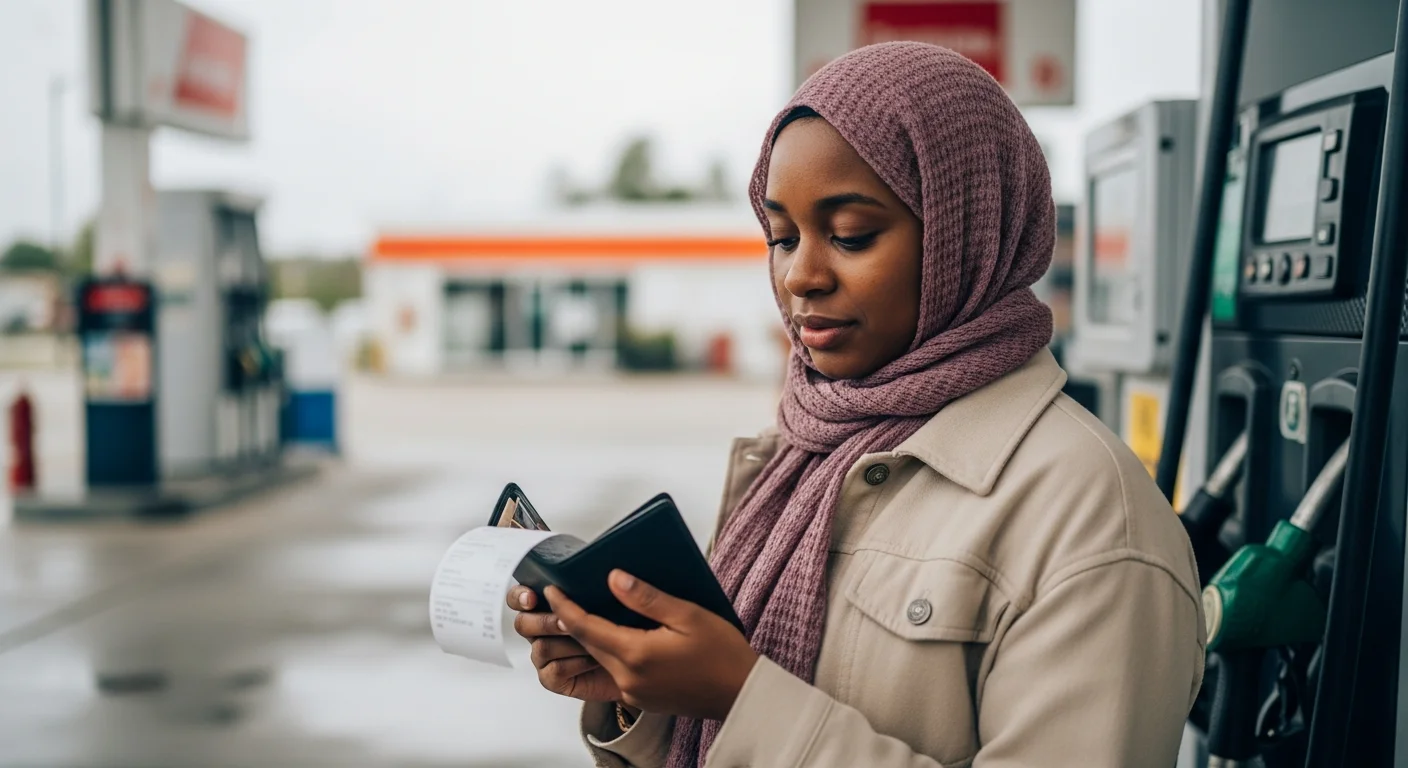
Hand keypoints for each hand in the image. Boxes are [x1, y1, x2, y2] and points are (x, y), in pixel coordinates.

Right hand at [506, 585, 622, 702]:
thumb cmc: (617, 629)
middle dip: (545, 622)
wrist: (629, 665)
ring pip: (541, 647)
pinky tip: (595, 659)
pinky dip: (576, 663)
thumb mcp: (605, 604)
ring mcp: (544, 656)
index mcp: (545, 607)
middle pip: (523, 624)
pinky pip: (555, 670)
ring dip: (569, 643)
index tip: (532, 597)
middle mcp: (540, 631)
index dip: (520, 596)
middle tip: (566, 622)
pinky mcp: (552, 679)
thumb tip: (599, 577)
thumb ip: (590, 592)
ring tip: (595, 641)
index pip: (518, 598)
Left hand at [546, 570, 758, 720]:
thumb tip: (613, 578)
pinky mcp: (641, 700)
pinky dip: (607, 652)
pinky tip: (614, 636)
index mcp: (636, 654)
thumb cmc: (722, 653)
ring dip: (589, 637)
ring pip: (599, 659)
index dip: (565, 607)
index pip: (586, 627)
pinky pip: (614, 672)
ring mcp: (633, 693)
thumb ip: (647, 597)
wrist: (741, 693)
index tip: (553, 591)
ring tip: (584, 613)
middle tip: (562, 597)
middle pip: (588, 644)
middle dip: (571, 621)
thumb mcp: (688, 615)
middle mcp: (628, 678)